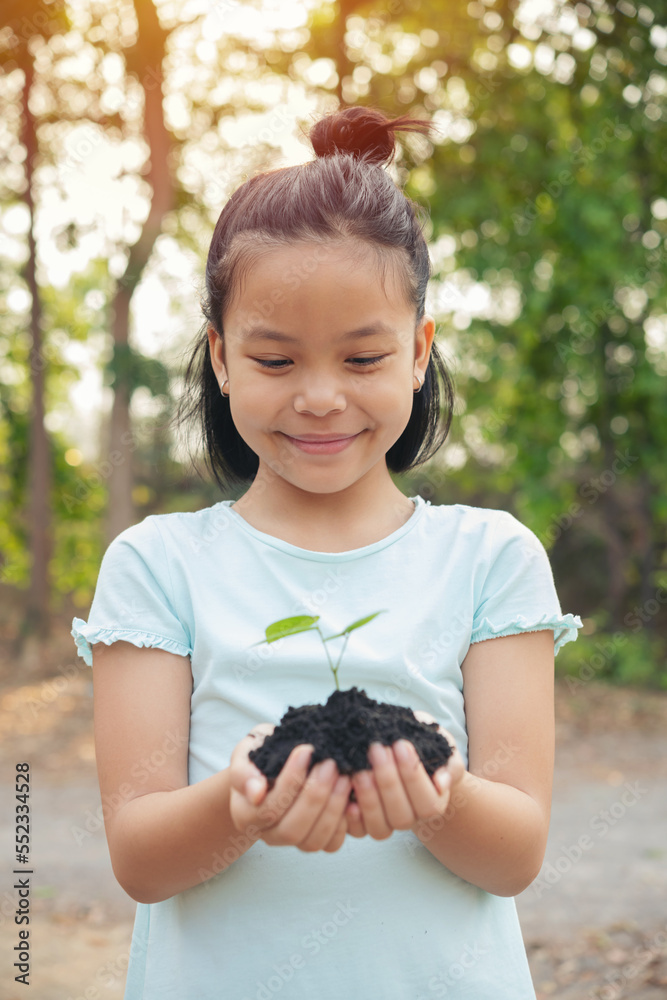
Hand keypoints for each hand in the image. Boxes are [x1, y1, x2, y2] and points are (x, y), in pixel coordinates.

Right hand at [229, 725, 351, 852]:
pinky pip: (331, 844)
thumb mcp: (245, 753)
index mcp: (245, 814)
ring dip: (333, 808)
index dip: (290, 781)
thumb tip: (256, 793)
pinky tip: (350, 798)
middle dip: (315, 796)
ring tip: (343, 776)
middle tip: (330, 764)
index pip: (269, 808)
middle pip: (292, 829)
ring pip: (313, 840)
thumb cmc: (259, 756)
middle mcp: (267, 834)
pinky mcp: (315, 840)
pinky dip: (345, 823)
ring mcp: (292, 841)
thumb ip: (244, 770)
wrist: (271, 767)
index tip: (306, 750)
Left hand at [346, 713, 464, 839]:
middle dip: (388, 781)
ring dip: (369, 799)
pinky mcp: (362, 823)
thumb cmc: (422, 744)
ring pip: (380, 827)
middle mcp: (410, 818)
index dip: (413, 777)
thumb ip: (447, 762)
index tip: (401, 744)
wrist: (400, 748)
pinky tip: (348, 791)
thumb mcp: (439, 744)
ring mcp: (386, 823)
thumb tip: (441, 782)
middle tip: (376, 749)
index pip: (427, 803)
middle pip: (402, 816)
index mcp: (433, 803)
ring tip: (360, 769)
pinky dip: (352, 817)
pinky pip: (357, 831)